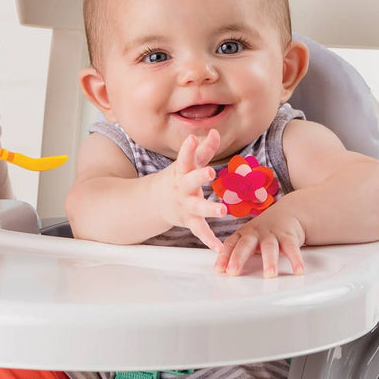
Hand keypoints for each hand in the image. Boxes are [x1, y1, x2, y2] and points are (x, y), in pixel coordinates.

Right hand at [161, 131, 227, 249]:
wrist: (156, 202)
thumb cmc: (179, 178)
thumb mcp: (188, 164)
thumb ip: (204, 149)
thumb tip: (215, 132)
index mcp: (182, 171)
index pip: (184, 157)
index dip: (188, 148)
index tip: (192, 138)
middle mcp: (182, 188)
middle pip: (190, 181)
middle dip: (200, 176)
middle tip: (211, 171)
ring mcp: (185, 205)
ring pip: (197, 207)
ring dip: (209, 208)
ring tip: (222, 211)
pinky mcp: (189, 220)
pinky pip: (200, 231)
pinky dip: (209, 240)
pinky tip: (219, 247)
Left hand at [213, 201, 305, 277]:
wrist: (288, 213)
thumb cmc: (263, 232)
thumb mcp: (248, 239)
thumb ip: (236, 252)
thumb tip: (221, 271)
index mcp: (243, 234)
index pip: (230, 244)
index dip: (223, 256)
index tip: (219, 269)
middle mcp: (255, 233)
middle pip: (245, 245)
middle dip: (238, 258)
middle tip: (233, 271)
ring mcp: (272, 234)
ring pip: (270, 247)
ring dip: (269, 261)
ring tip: (269, 274)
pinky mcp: (288, 237)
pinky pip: (292, 248)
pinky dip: (296, 259)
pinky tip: (298, 270)